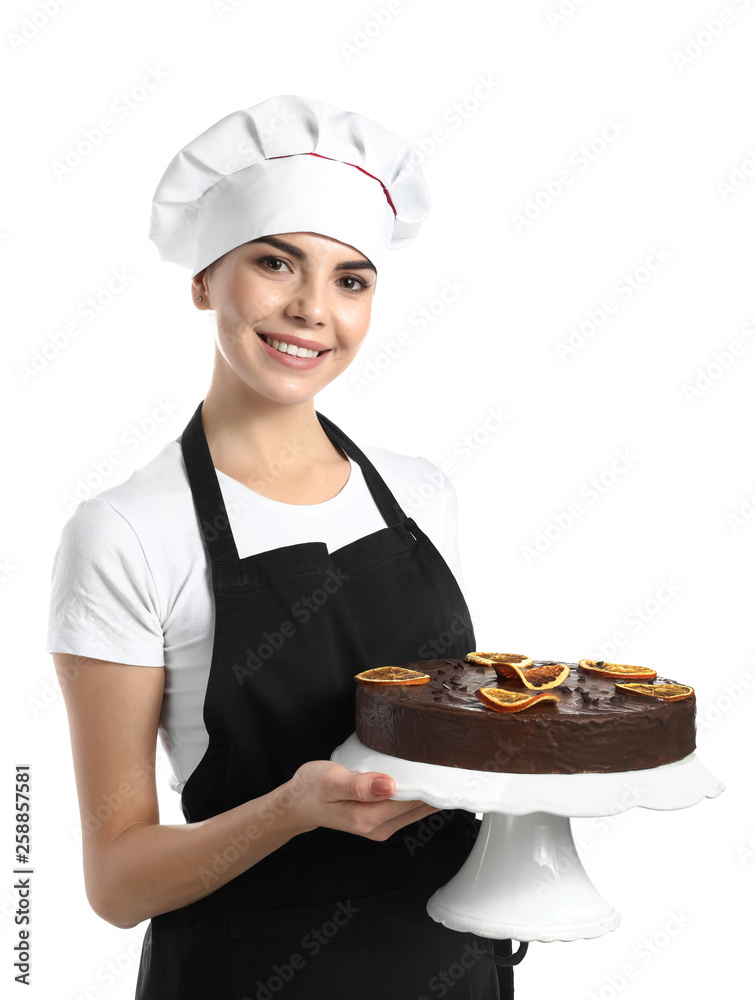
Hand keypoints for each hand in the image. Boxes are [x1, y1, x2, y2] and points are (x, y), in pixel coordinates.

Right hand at [284, 760, 437, 841]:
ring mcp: (380, 827)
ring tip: (439, 768)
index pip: (412, 802)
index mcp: (367, 818)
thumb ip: (360, 785)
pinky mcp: (380, 822)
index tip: (444, 766)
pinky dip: (416, 795)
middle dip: (433, 788)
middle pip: (418, 808)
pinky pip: (406, 809)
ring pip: (415, 810)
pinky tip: (420, 780)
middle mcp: (378, 828)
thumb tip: (390, 785)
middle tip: (448, 762)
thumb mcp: (331, 781)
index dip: (430, 785)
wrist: (297, 803)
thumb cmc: (312, 788)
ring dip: (427, 792)